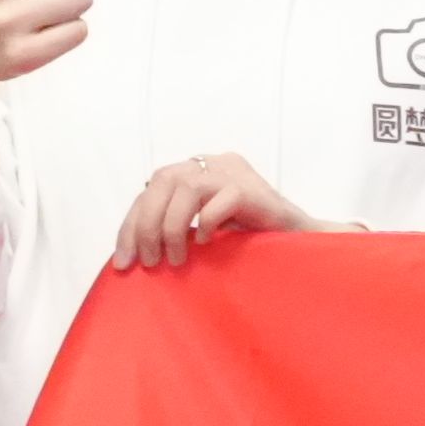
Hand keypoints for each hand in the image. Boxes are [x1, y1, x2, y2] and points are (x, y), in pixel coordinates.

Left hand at [107, 154, 307, 267]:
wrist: (300, 242)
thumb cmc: (252, 240)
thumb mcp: (205, 229)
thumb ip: (177, 225)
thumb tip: (131, 251)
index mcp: (200, 169)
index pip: (152, 188)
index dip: (132, 223)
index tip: (124, 260)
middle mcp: (215, 163)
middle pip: (163, 180)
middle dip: (146, 224)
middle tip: (149, 262)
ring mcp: (235, 172)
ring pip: (187, 187)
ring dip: (172, 227)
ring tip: (175, 258)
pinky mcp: (253, 189)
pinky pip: (220, 200)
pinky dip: (208, 223)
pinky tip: (209, 243)